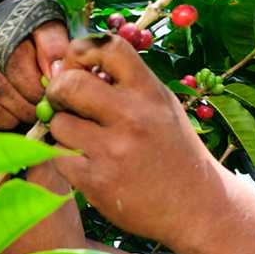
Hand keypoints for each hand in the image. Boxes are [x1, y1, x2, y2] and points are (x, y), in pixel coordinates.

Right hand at [0, 21, 68, 129]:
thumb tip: (54, 72)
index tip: (50, 95)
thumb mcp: (47, 31)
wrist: (6, 38)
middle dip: (25, 105)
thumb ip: (54, 46)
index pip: (13, 61)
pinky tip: (12, 118)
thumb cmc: (31, 35)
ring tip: (28, 115)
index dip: (34, 84)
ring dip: (11, 115)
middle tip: (42, 112)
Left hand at [45, 35, 224, 243]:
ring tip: (84, 139)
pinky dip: (65, 158)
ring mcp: (113, 151)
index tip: (79, 67)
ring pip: (58, 123)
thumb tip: (70, 65)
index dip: (82, 51)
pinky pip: (58, 156)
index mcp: (150, 92)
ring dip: (63, 129)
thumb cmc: (172, 149)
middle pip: (68, 84)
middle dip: (58, 90)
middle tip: (64, 101)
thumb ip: (124, 83)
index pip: (107, 47)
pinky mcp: (96, 182)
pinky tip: (87, 163)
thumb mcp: (160, 105)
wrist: (196, 207)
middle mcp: (132, 117)